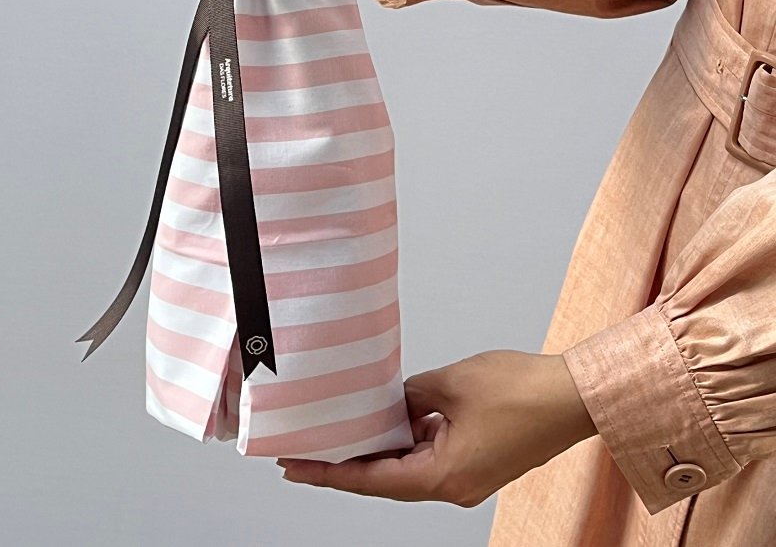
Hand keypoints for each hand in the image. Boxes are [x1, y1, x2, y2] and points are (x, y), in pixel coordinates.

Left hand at [277, 350, 597, 505]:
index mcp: (443, 477)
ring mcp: (468, 476)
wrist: (572, 397)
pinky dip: (410, 438)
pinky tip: (393, 413)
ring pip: (410, 465)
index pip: (372, 479)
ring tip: (346, 424)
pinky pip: (432, 454)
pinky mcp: (479, 461)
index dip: (331, 472)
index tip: (296, 467)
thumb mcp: (450, 383)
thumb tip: (391, 400)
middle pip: (388, 478)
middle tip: (309, 446)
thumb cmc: (521, 392)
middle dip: (350, 460)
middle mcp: (453, 486)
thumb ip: (411, 394)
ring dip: (382, 446)